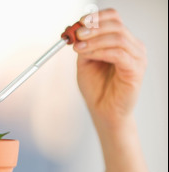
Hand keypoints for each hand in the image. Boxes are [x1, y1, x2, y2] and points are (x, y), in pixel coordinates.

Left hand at [74, 8, 146, 129]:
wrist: (104, 111)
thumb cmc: (97, 88)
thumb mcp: (85, 63)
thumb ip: (83, 46)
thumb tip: (76, 31)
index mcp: (121, 42)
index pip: (114, 19)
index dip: (96, 17)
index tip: (79, 22)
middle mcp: (132, 47)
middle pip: (116, 25)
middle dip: (93, 27)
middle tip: (77, 34)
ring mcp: (137, 58)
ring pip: (117, 37)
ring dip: (94, 40)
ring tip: (78, 47)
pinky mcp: (135, 70)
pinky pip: (118, 54)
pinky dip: (100, 51)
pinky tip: (88, 55)